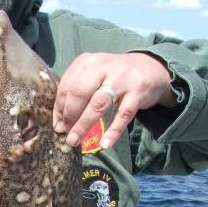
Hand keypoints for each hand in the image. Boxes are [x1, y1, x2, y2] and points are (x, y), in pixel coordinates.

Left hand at [53, 52, 177, 148]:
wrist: (150, 68)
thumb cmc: (113, 75)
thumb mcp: (93, 74)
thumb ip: (77, 90)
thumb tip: (59, 120)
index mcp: (87, 62)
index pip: (67, 86)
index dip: (59, 108)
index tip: (57, 125)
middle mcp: (102, 67)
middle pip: (79, 93)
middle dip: (69, 116)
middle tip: (65, 133)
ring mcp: (121, 79)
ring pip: (98, 104)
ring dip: (84, 125)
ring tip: (75, 141)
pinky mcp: (137, 92)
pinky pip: (123, 115)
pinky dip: (113, 131)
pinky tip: (105, 144)